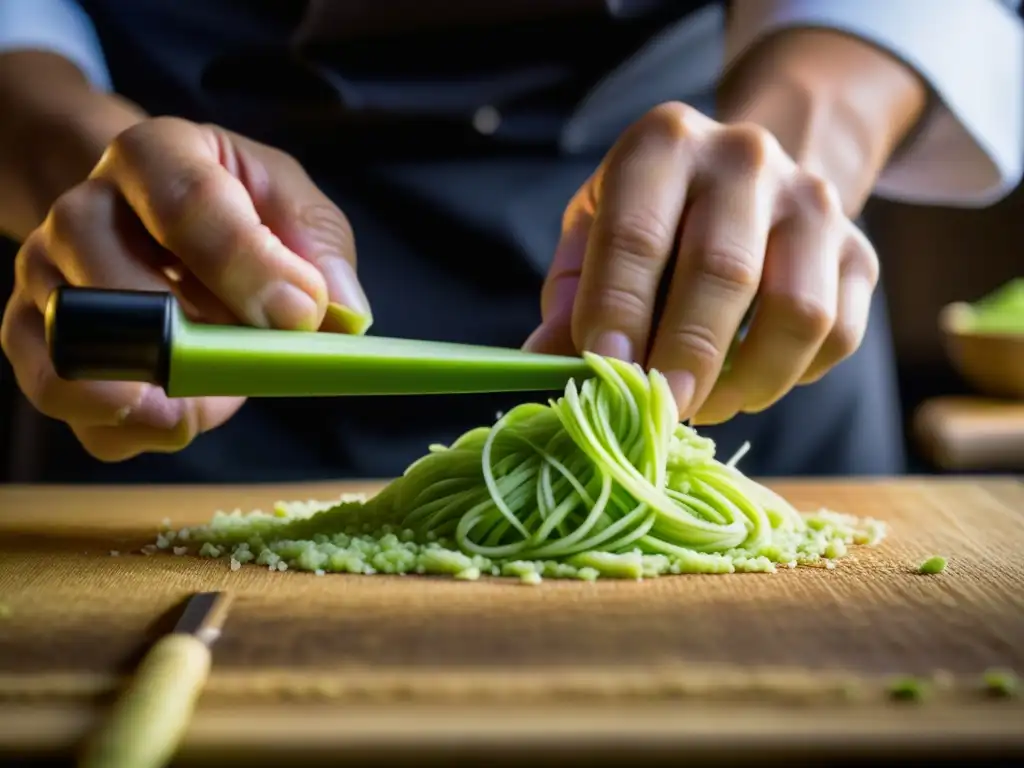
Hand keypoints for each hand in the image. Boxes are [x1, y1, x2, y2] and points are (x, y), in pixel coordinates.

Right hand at [1, 117, 371, 460]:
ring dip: (145, 389)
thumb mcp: (292, 206)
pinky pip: (59, 393)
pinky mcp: (33, 334)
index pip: (186, 202)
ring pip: (72, 343)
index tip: (297, 314)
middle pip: (112, 277)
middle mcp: (84, 207)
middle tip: (249, 365)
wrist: (154, 219)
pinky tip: (173, 420)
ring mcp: (47, 274)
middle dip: (187, 337)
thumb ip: (321, 250)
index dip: (245, 265)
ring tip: (202, 405)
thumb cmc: (235, 210)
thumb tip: (341, 314)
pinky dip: (118, 426)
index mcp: (155, 156)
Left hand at [525, 102, 878, 423]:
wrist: (745, 174)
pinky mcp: (859, 250)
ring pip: (798, 311)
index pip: (637, 233)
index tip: (606, 373)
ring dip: (747, 379)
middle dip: (686, 356)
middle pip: (724, 272)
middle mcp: (746, 159)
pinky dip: (793, 377)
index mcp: (664, 142)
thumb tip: (542, 365)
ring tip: (704, 403)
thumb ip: (572, 293)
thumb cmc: (651, 213)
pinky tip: (748, 382)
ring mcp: (814, 202)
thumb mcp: (594, 230)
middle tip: (660, 410)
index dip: (618, 310)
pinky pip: (838, 335)